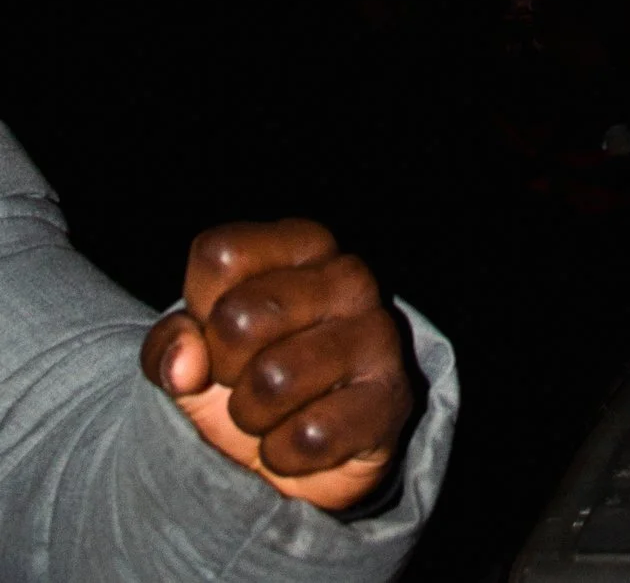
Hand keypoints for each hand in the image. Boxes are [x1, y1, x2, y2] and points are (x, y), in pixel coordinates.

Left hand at [141, 219, 413, 511]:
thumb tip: (184, 367)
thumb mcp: (193, 356)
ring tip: (273, 413)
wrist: (302, 455)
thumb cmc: (243, 381)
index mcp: (302, 243)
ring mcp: (378, 334)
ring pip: (273, 380)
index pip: (219, 256)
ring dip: (253, 418)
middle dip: (225, 370)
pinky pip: (309, 436)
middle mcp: (348, 274)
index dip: (200, 310)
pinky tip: (300, 440)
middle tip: (247, 380)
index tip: (219, 333)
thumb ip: (168, 346)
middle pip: (239, 318)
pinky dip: (284, 454)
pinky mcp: (392, 399)